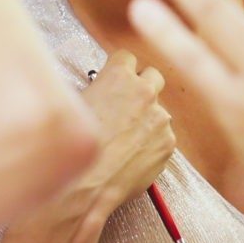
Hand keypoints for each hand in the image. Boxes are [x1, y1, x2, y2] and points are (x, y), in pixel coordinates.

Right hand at [62, 51, 174, 220]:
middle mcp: (144, 92)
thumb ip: (95, 92)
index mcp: (118, 76)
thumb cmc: (75, 147)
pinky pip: (163, 137)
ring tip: (126, 140)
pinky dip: (152, 143)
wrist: (86, 185)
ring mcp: (160, 118)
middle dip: (142, 86)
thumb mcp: (75, 106)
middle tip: (128, 104)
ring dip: (147, 119)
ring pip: (158, 110)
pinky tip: (132, 156)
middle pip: (153, 76)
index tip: (116, 79)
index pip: (127, 57)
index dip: (120, 69)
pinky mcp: (168, 143)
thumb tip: (98, 92)